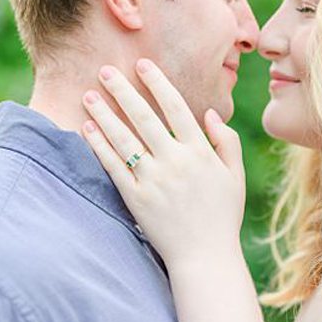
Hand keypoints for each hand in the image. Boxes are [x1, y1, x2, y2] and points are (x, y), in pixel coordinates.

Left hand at [75, 59, 246, 266]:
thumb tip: (208, 113)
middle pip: (145, 117)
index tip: (142, 63)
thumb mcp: (234, 175)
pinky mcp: (136, 200)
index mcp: (199, 151)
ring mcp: (153, 180)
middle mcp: (175, 161)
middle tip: (105, 69)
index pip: (175, 106)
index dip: (157, 82)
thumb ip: (226, 141)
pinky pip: (114, 167)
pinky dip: (100, 147)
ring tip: (88, 95)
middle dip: (123, 90)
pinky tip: (87, 130)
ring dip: (104, 114)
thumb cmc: (222, 216)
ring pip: (124, 139)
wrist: (204, 258)